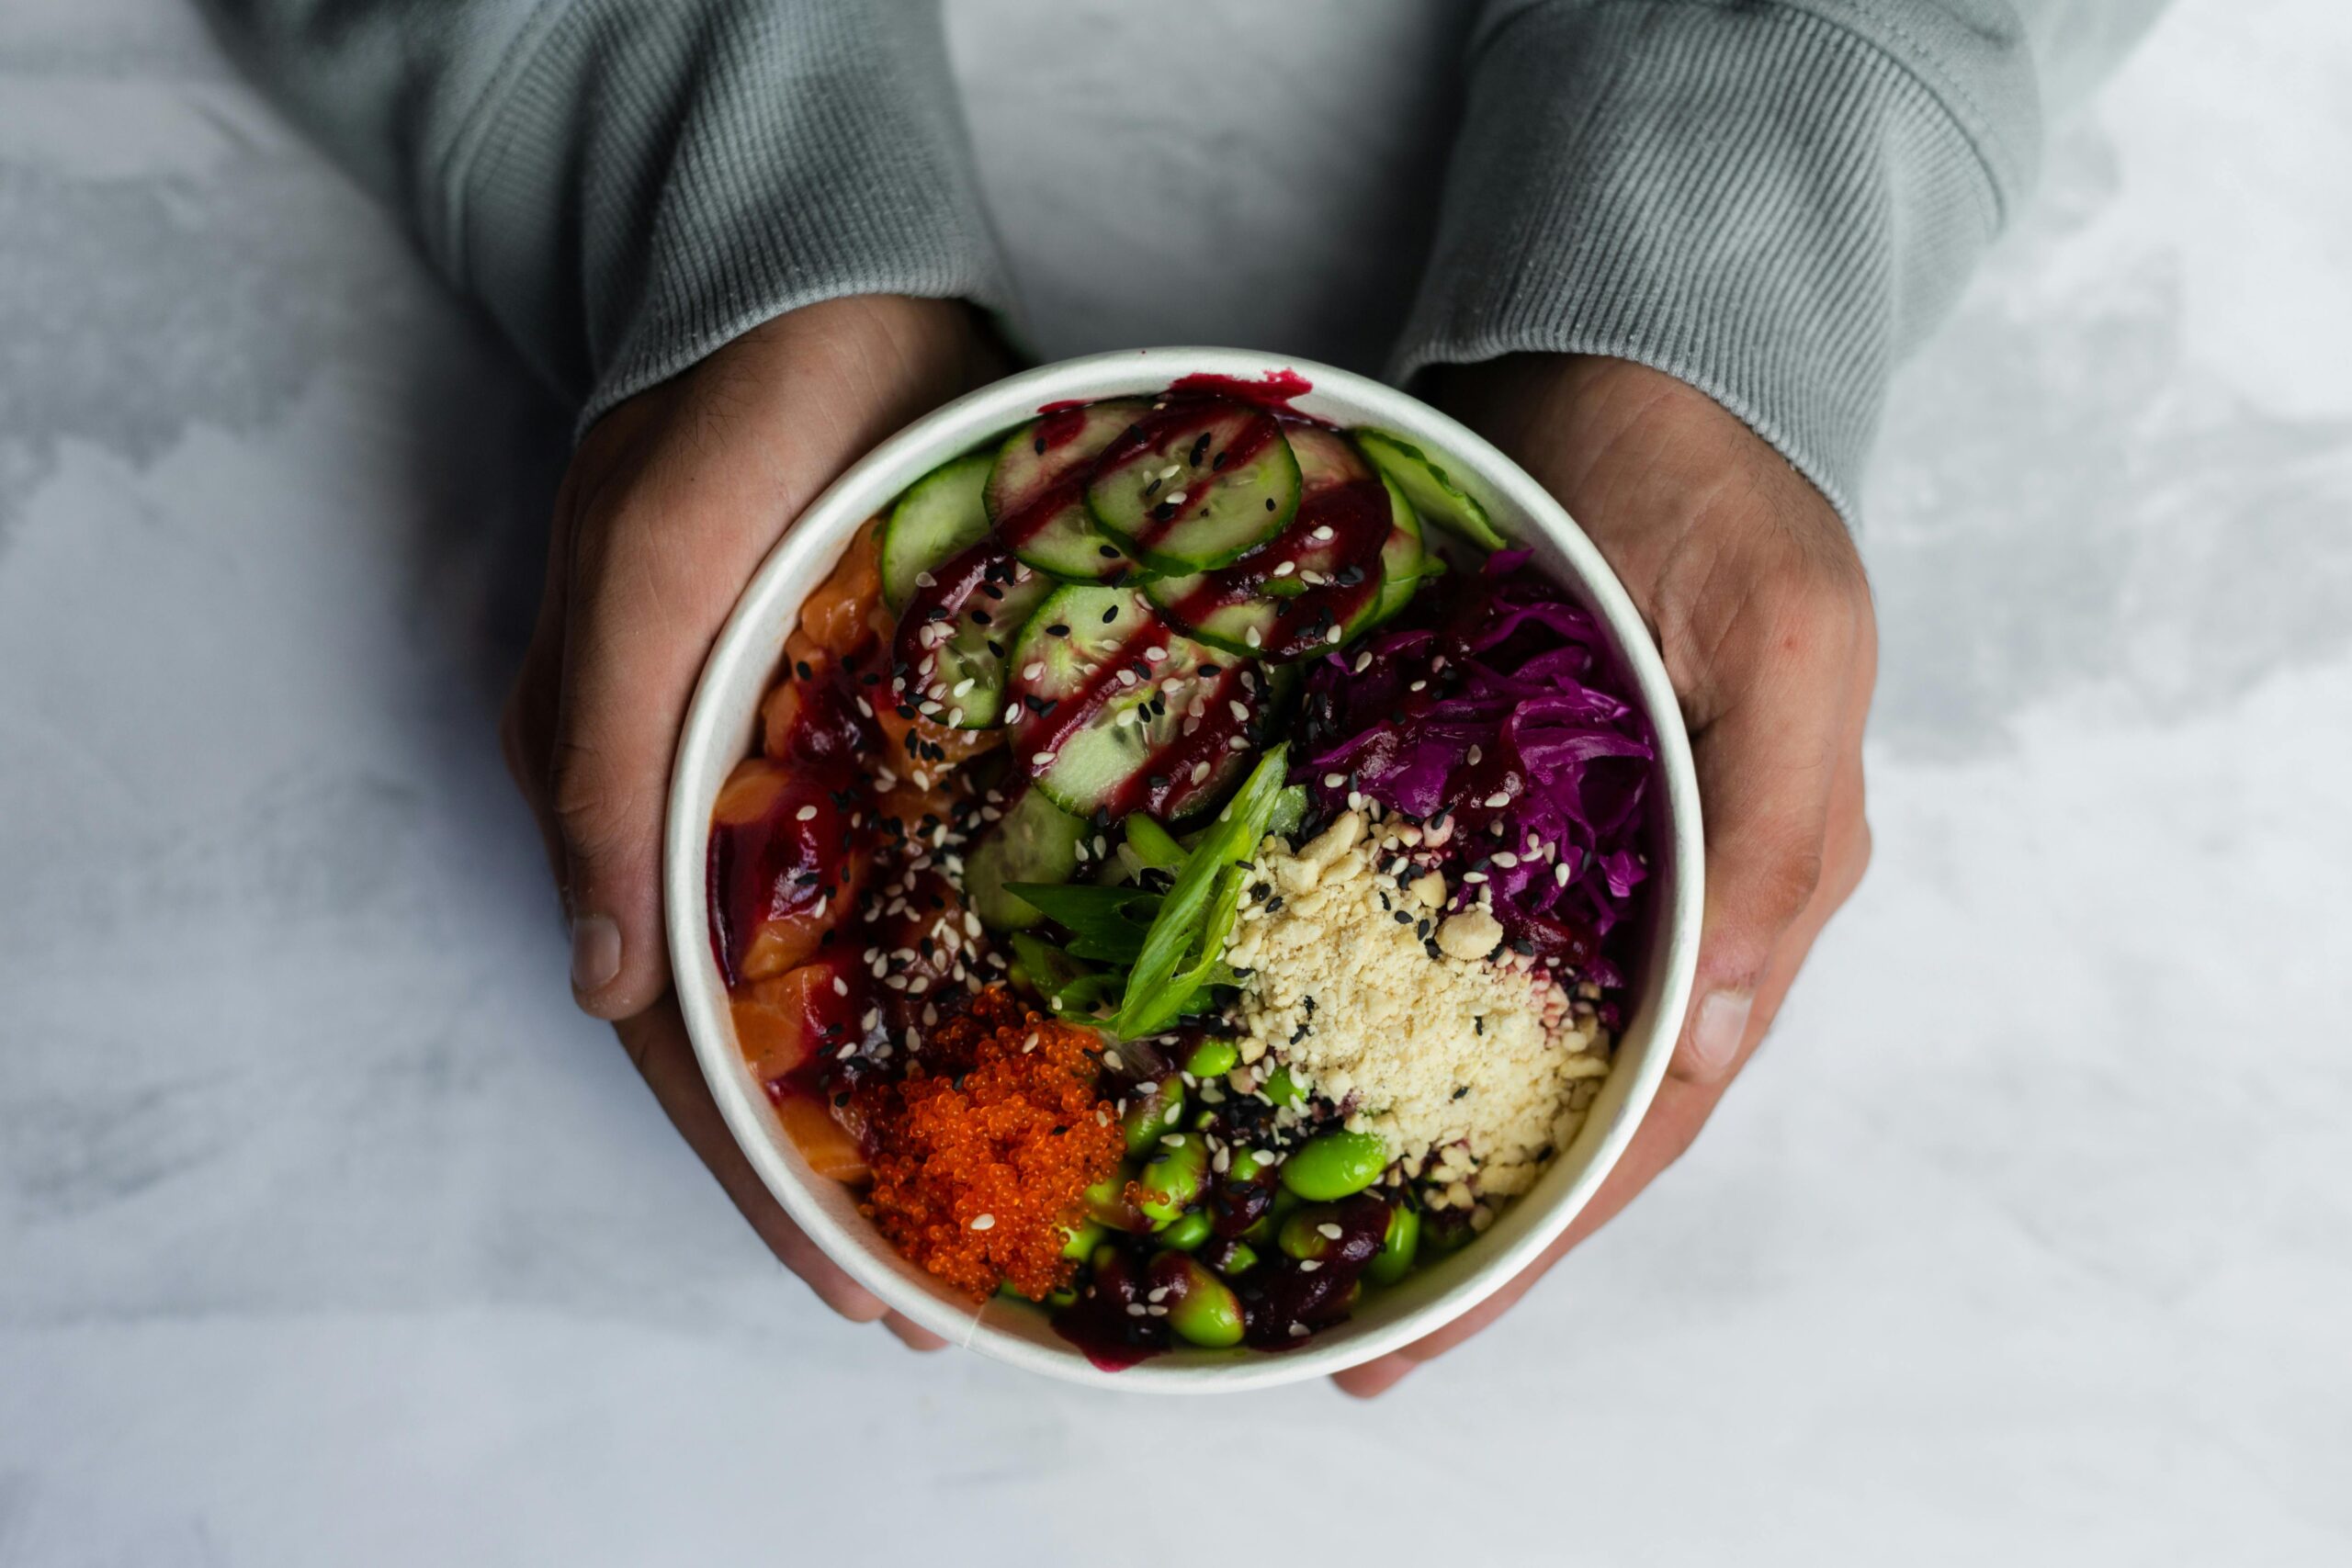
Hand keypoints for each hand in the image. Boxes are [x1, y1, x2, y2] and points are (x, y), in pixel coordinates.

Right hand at [501, 295, 1001, 1348]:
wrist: (819, 285)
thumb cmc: (723, 417)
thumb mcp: (647, 568)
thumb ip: (607, 764)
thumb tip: (595, 988)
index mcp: (626, 794)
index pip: (681, 1038)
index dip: (760, 1174)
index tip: (851, 1289)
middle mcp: (711, 811)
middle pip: (763, 1034)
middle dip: (839, 1170)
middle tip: (937, 1289)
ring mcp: (810, 774)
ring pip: (847, 975)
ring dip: (904, 1091)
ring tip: (995, 1201)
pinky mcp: (896, 727)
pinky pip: (922, 881)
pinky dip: (964, 973)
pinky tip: (1039, 1033)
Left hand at [1335, 356, 1876, 1394]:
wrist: (1616, 356)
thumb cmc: (1711, 481)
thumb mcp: (1780, 640)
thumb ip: (1777, 835)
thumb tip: (1730, 1030)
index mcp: (1759, 878)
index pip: (1661, 1107)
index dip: (1556, 1234)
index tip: (1442, 1328)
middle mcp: (1666, 892)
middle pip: (1574, 1105)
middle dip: (1475, 1230)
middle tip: (1358, 1340)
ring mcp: (1572, 850)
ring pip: (1499, 1040)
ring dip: (1414, 1145)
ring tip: (1314, 1250)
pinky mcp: (1487, 795)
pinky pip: (1430, 934)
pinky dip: (1371, 1017)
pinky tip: (1288, 1074)